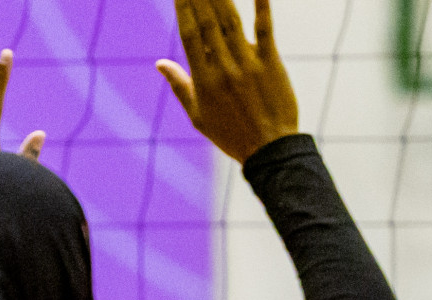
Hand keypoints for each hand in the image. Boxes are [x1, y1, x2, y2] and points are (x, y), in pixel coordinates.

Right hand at [157, 0, 298, 162]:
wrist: (270, 151)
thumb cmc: (232, 136)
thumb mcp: (199, 116)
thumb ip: (180, 86)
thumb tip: (160, 63)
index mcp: (204, 79)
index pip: (189, 35)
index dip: (183, 9)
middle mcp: (224, 68)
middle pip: (207, 22)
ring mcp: (248, 64)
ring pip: (231, 22)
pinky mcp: (271, 64)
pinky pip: (265, 31)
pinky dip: (262, 7)